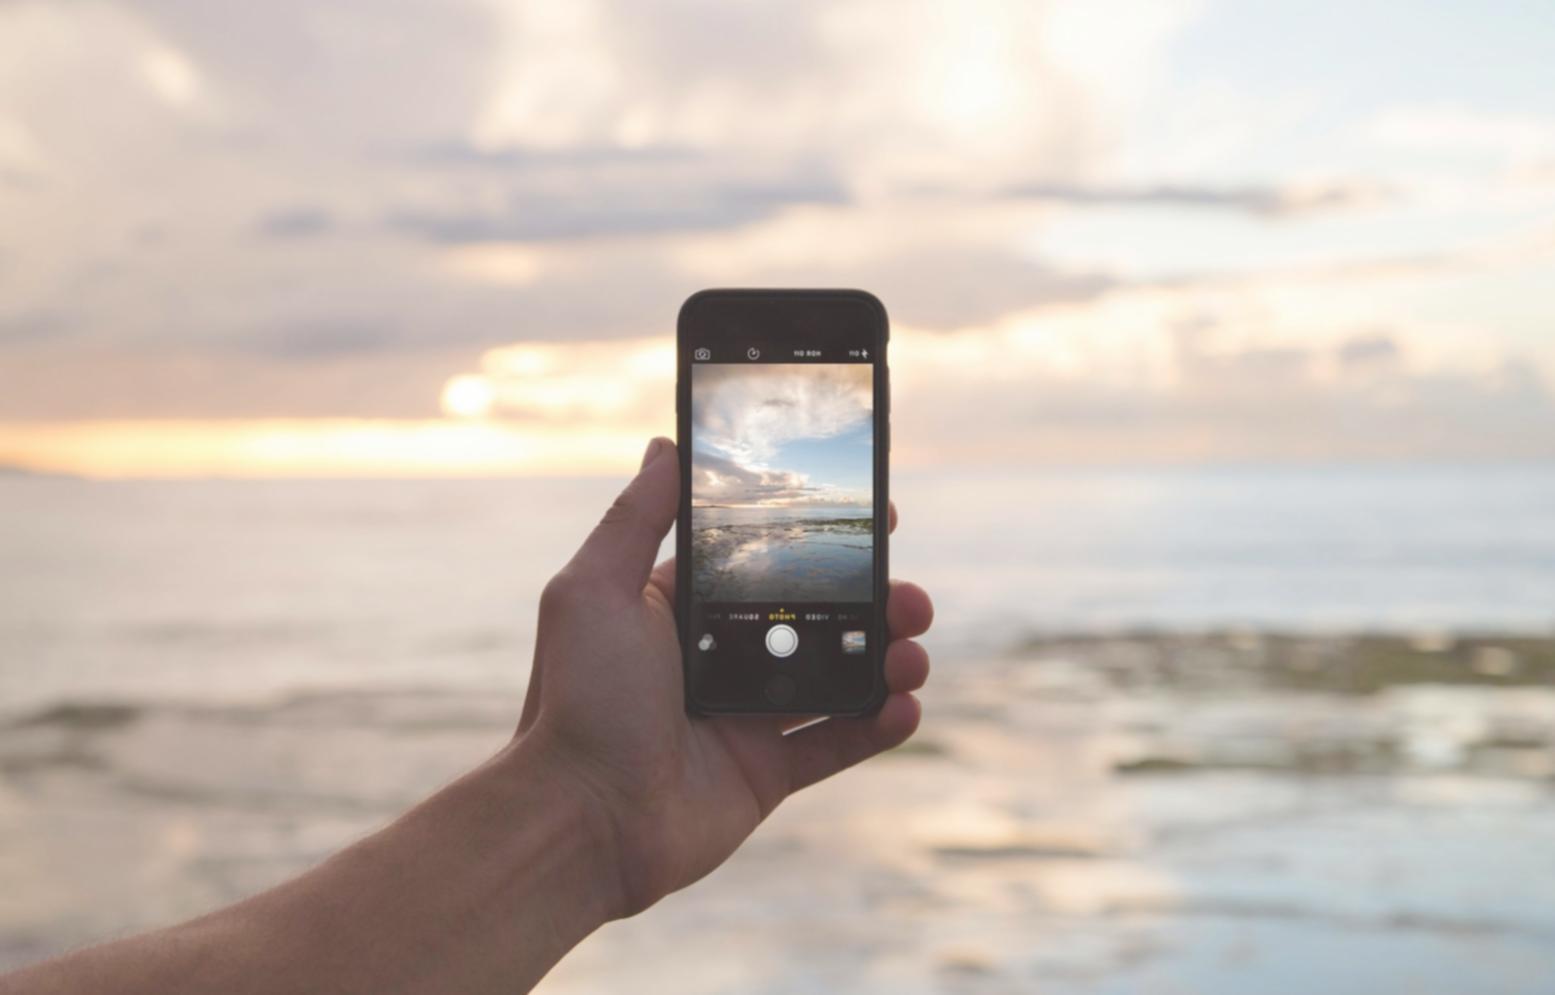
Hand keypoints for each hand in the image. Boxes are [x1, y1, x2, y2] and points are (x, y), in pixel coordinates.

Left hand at [515, 437, 932, 915]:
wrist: (581, 819)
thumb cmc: (579, 700)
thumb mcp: (594, 591)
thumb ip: (635, 518)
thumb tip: (665, 445)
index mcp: (684, 610)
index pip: (768, 560)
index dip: (823, 539)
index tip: (877, 515)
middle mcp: (721, 657)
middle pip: (817, 616)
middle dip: (873, 601)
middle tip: (909, 595)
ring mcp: (746, 716)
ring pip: (838, 676)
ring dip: (888, 660)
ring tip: (912, 654)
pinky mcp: (766, 773)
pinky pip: (837, 743)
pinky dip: (878, 725)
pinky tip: (904, 706)